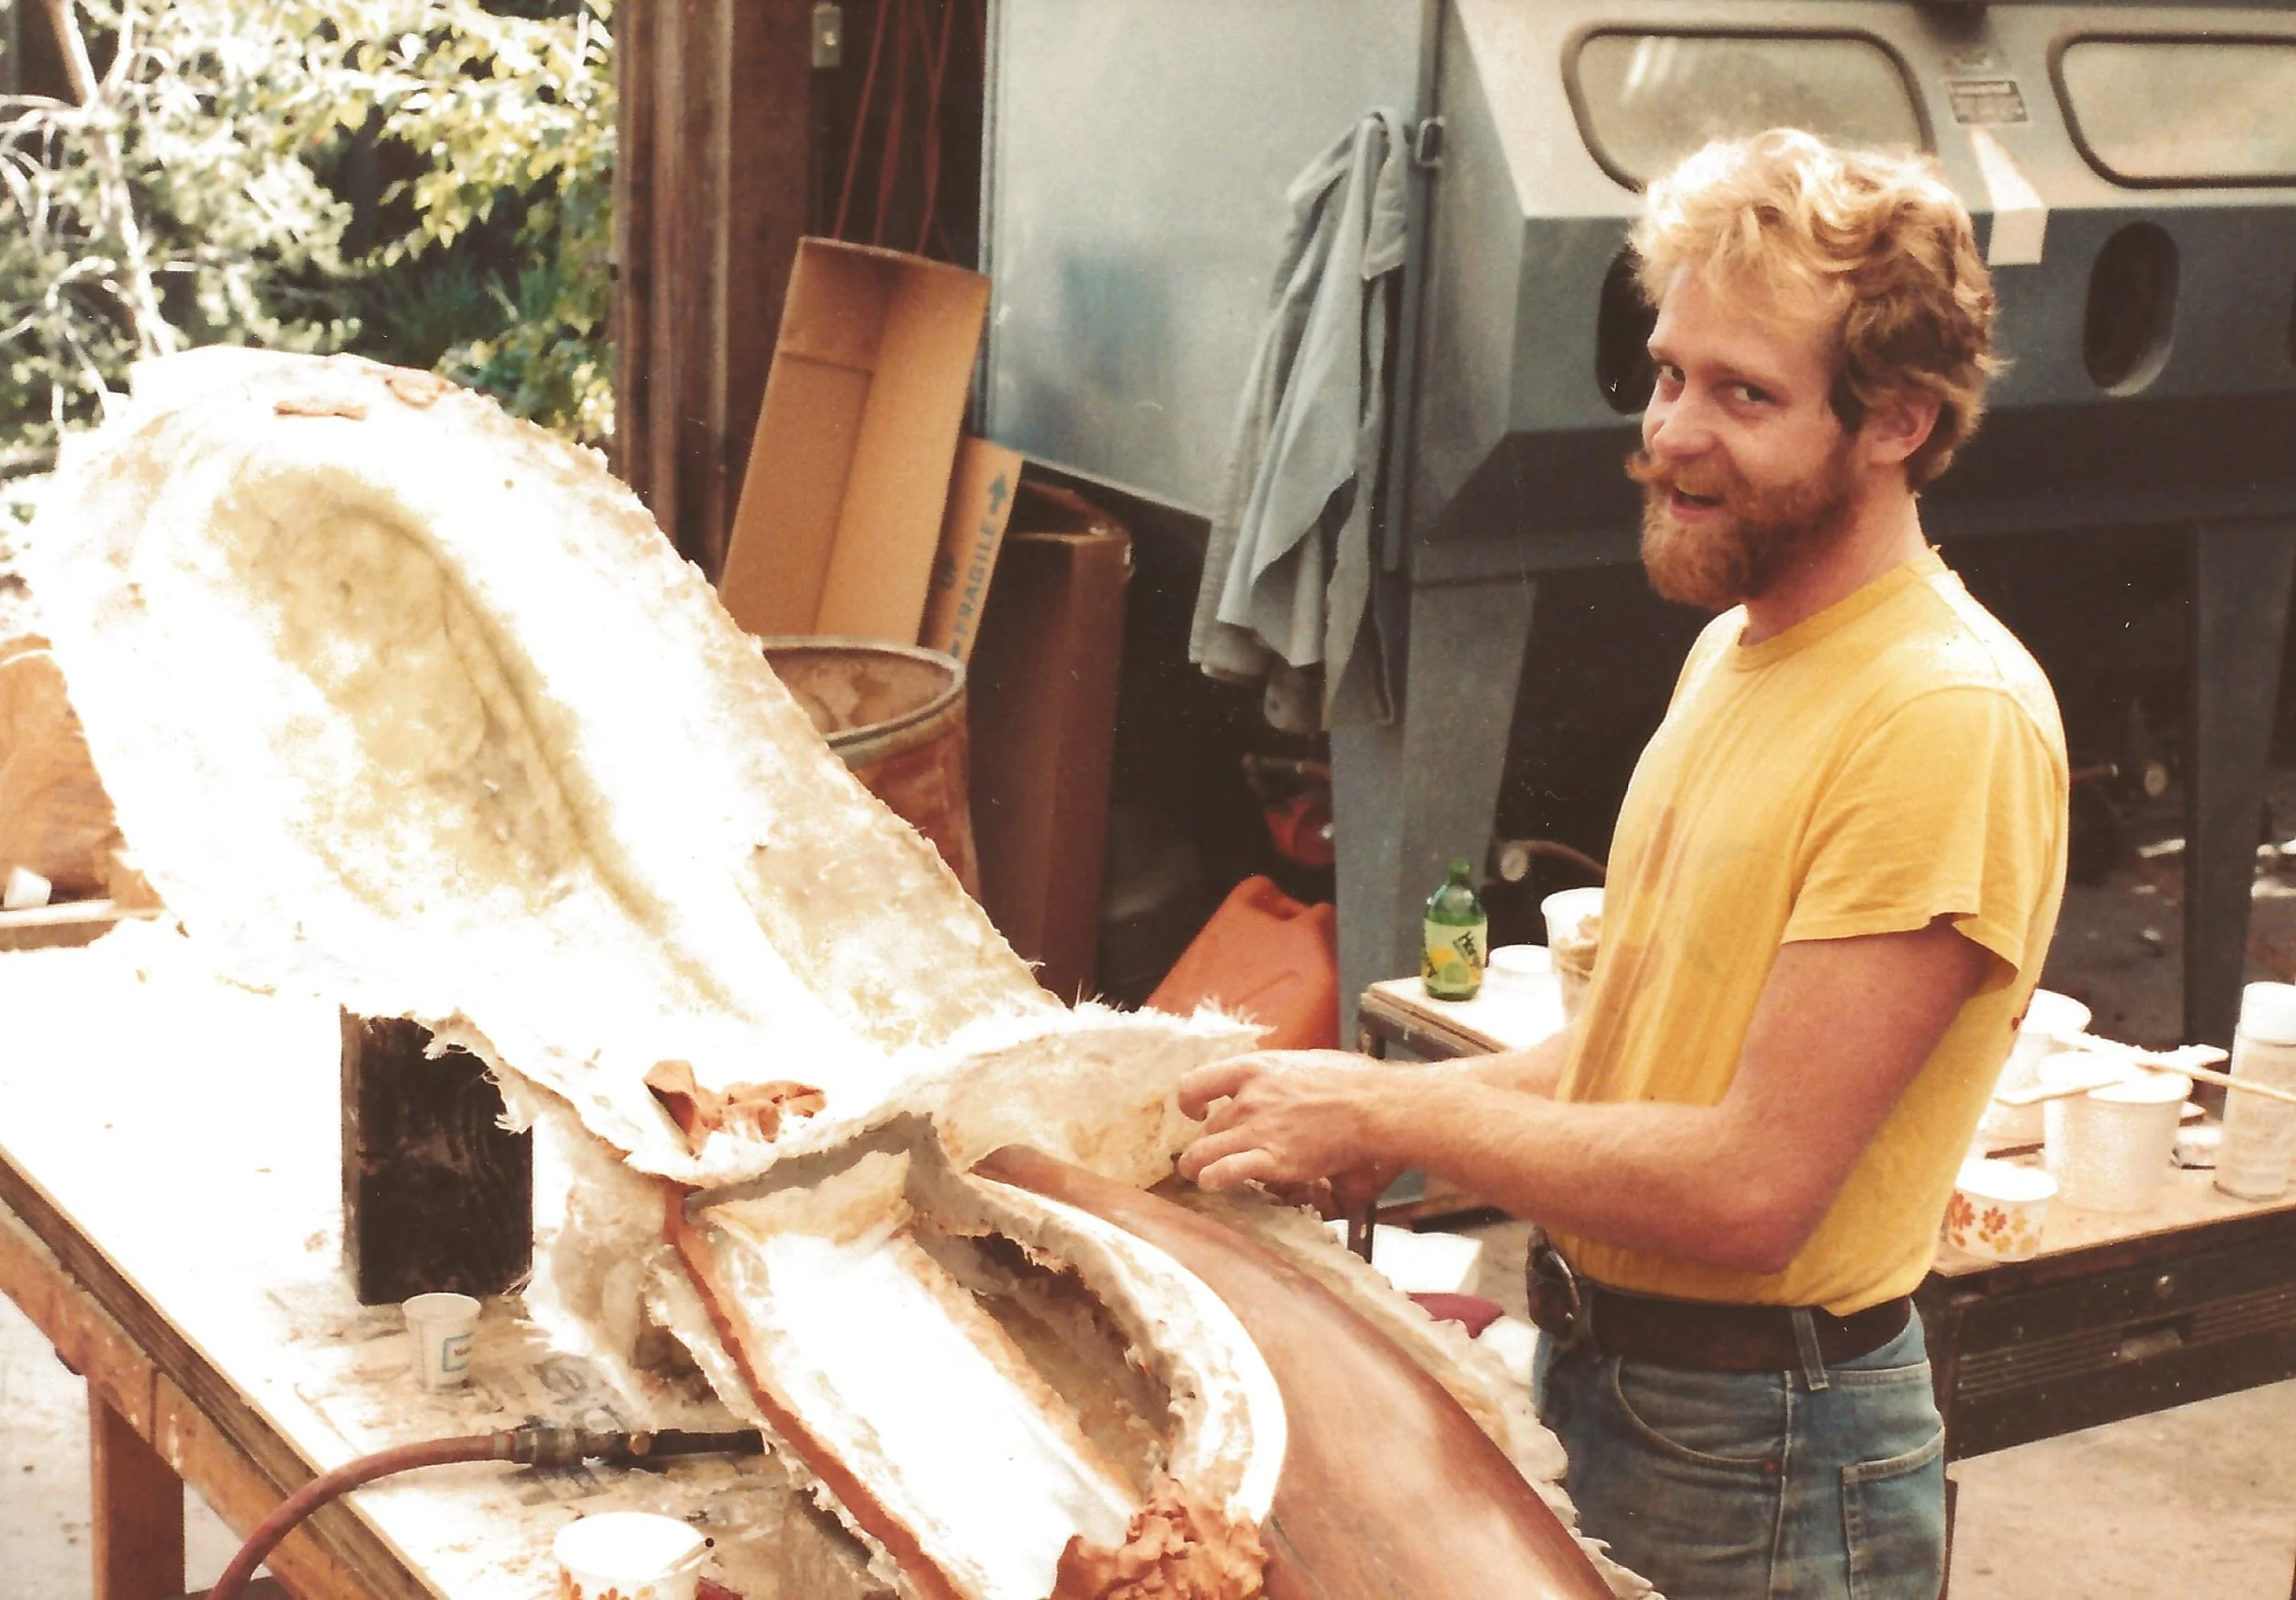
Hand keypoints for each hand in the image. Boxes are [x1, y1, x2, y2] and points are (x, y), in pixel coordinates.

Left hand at [1175, 1049, 1400, 1193]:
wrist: (1373, 1106)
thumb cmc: (1349, 1081)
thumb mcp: (1302, 1063)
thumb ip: (1277, 1076)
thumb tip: (1273, 1083)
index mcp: (1254, 1069)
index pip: (1197, 1082)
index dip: (1190, 1102)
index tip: (1198, 1112)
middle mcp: (1248, 1099)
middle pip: (1206, 1128)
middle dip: (1207, 1144)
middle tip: (1215, 1154)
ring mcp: (1257, 1130)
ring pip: (1201, 1153)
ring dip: (1197, 1167)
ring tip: (1200, 1176)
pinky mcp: (1271, 1160)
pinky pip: (1224, 1172)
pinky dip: (1213, 1180)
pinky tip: (1213, 1184)